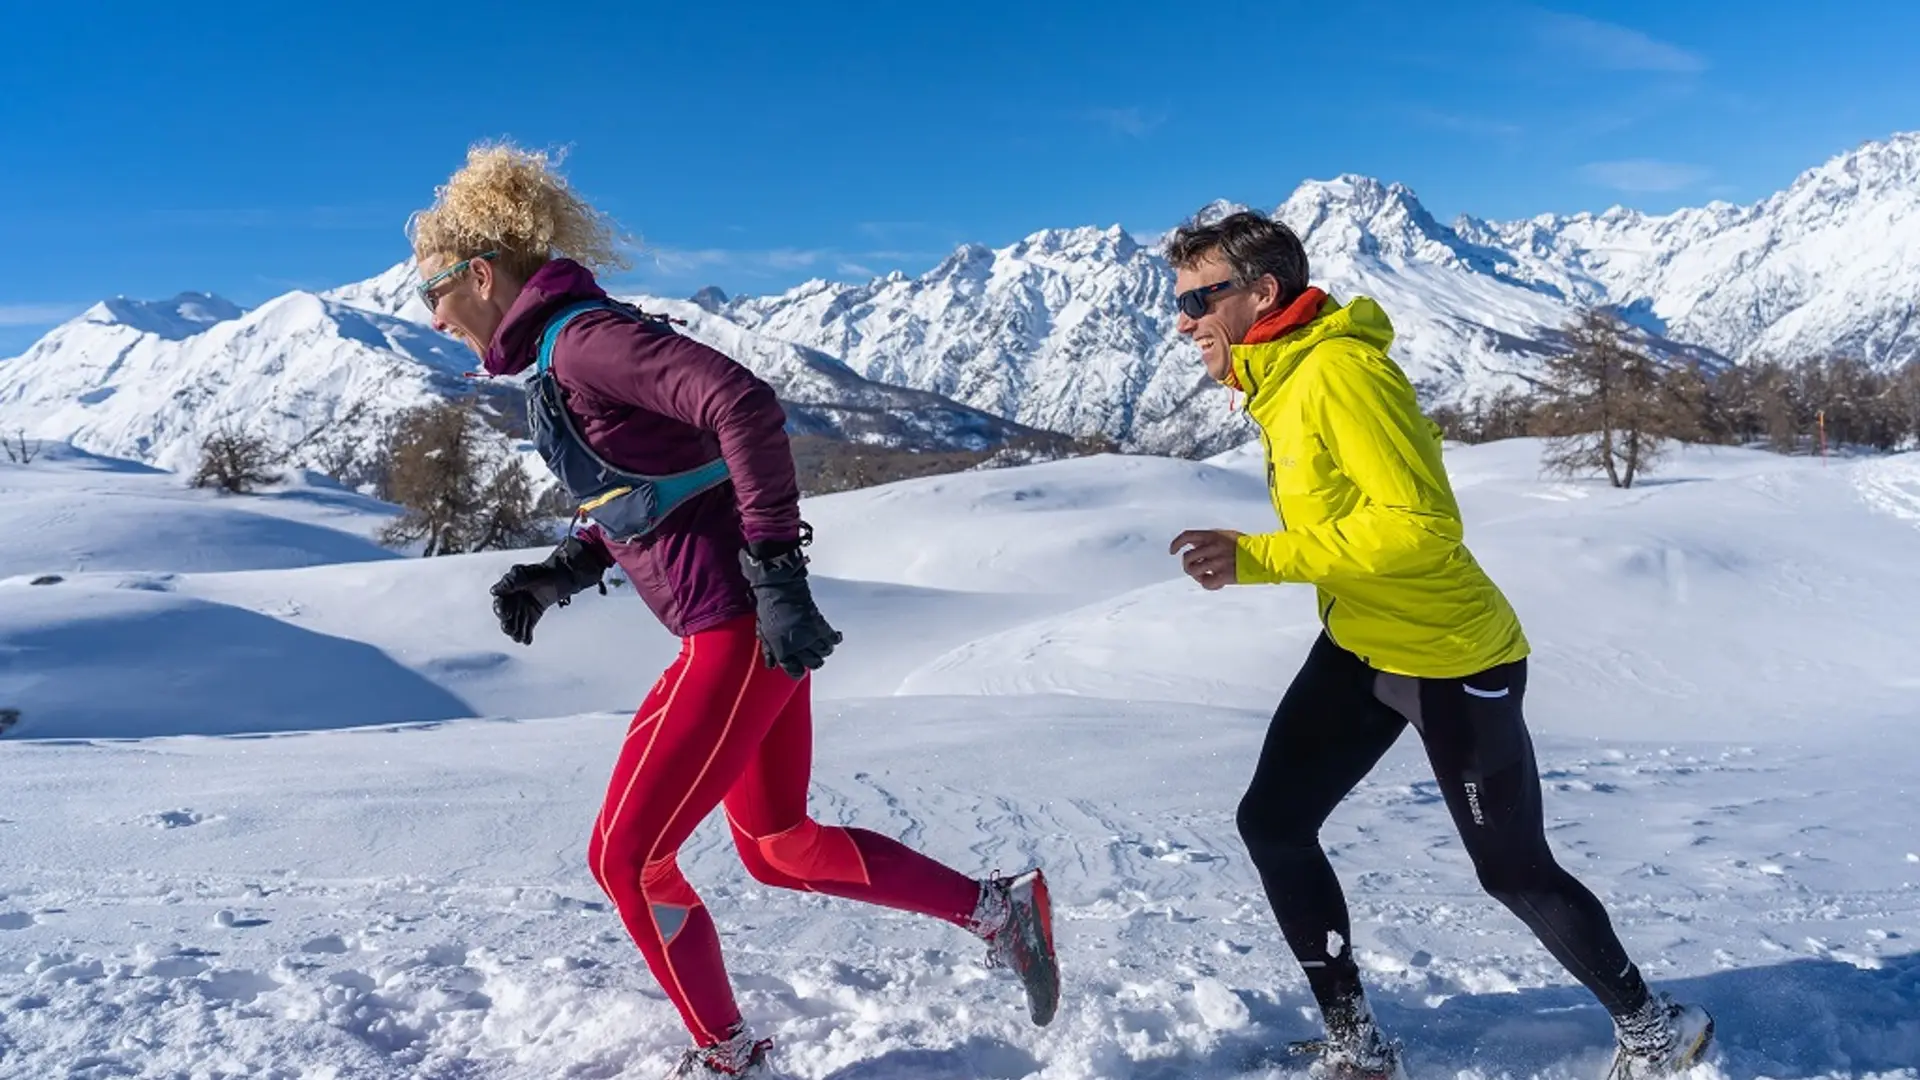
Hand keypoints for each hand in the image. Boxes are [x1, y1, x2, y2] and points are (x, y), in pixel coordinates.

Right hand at [486, 537, 611, 645]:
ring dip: (516, 633)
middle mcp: (512, 604)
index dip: (500, 610)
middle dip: (506, 625)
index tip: (505, 614)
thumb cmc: (538, 572)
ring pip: (516, 626)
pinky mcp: (532, 618)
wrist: (557, 577)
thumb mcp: (521, 574)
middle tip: (508, 629)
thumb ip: (509, 583)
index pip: (499, 604)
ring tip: (518, 638)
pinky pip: (527, 629)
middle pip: (506, 619)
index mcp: (506, 593)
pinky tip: (527, 641)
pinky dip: (527, 636)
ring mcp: (521, 612)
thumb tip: (493, 591)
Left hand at [740, 539, 842, 678]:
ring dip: (823, 650)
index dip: (796, 671)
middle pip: (813, 663)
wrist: (779, 588)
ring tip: (819, 645)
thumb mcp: (764, 632)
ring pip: (825, 652)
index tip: (798, 669)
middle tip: (810, 655)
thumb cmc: (768, 608)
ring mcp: (810, 635)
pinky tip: (834, 638)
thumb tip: (771, 665)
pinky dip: (835, 639)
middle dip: (812, 661)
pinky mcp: (820, 624)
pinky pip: (833, 638)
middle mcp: (798, 645)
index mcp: (782, 648)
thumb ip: (769, 650)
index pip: (794, 670)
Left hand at [1170, 529, 1243, 590]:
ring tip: (1206, 576)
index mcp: (1213, 535)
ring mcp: (1218, 561)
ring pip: (1194, 571)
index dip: (1176, 543)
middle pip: (1187, 558)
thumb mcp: (1226, 536)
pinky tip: (1216, 583)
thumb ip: (1210, 539)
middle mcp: (1213, 547)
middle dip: (1187, 566)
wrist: (1264, 557)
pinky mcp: (1224, 575)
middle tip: (1196, 570)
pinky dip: (1208, 585)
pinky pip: (1206, 583)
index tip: (1172, 552)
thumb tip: (1193, 545)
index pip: (1187, 536)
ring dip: (1197, 576)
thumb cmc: (1246, 547)